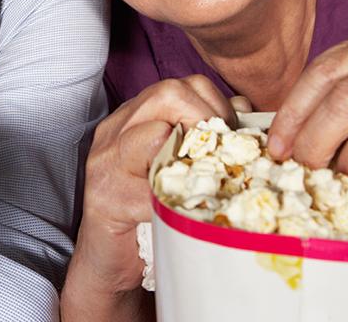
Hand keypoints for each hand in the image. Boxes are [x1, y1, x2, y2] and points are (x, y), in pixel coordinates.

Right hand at [62, 76, 239, 320]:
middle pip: (167, 94)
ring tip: (209, 177)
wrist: (109, 261)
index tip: (232, 135)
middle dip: (208, 119)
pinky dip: (179, 198)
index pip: (180, 86)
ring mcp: (105, 164)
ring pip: (156, 133)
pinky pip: (151, 188)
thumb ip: (205, 132)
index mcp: (131, 117)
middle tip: (224, 153)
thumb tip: (241, 107)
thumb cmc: (147, 210)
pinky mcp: (106, 200)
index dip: (215, 106)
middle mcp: (114, 131)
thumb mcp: (176, 163)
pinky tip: (190, 208)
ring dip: (194, 155)